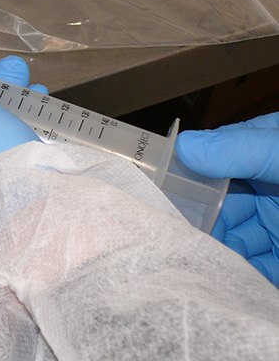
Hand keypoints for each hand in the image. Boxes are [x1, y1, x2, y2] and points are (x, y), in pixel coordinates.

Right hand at [176, 112, 278, 285]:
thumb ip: (240, 148)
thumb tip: (184, 146)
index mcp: (267, 156)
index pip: (217, 162)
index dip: (188, 174)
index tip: (156, 186)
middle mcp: (270, 192)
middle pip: (218, 205)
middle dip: (193, 218)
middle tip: (162, 228)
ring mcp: (276, 229)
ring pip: (230, 240)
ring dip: (207, 250)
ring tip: (178, 257)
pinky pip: (250, 271)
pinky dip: (229, 276)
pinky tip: (207, 275)